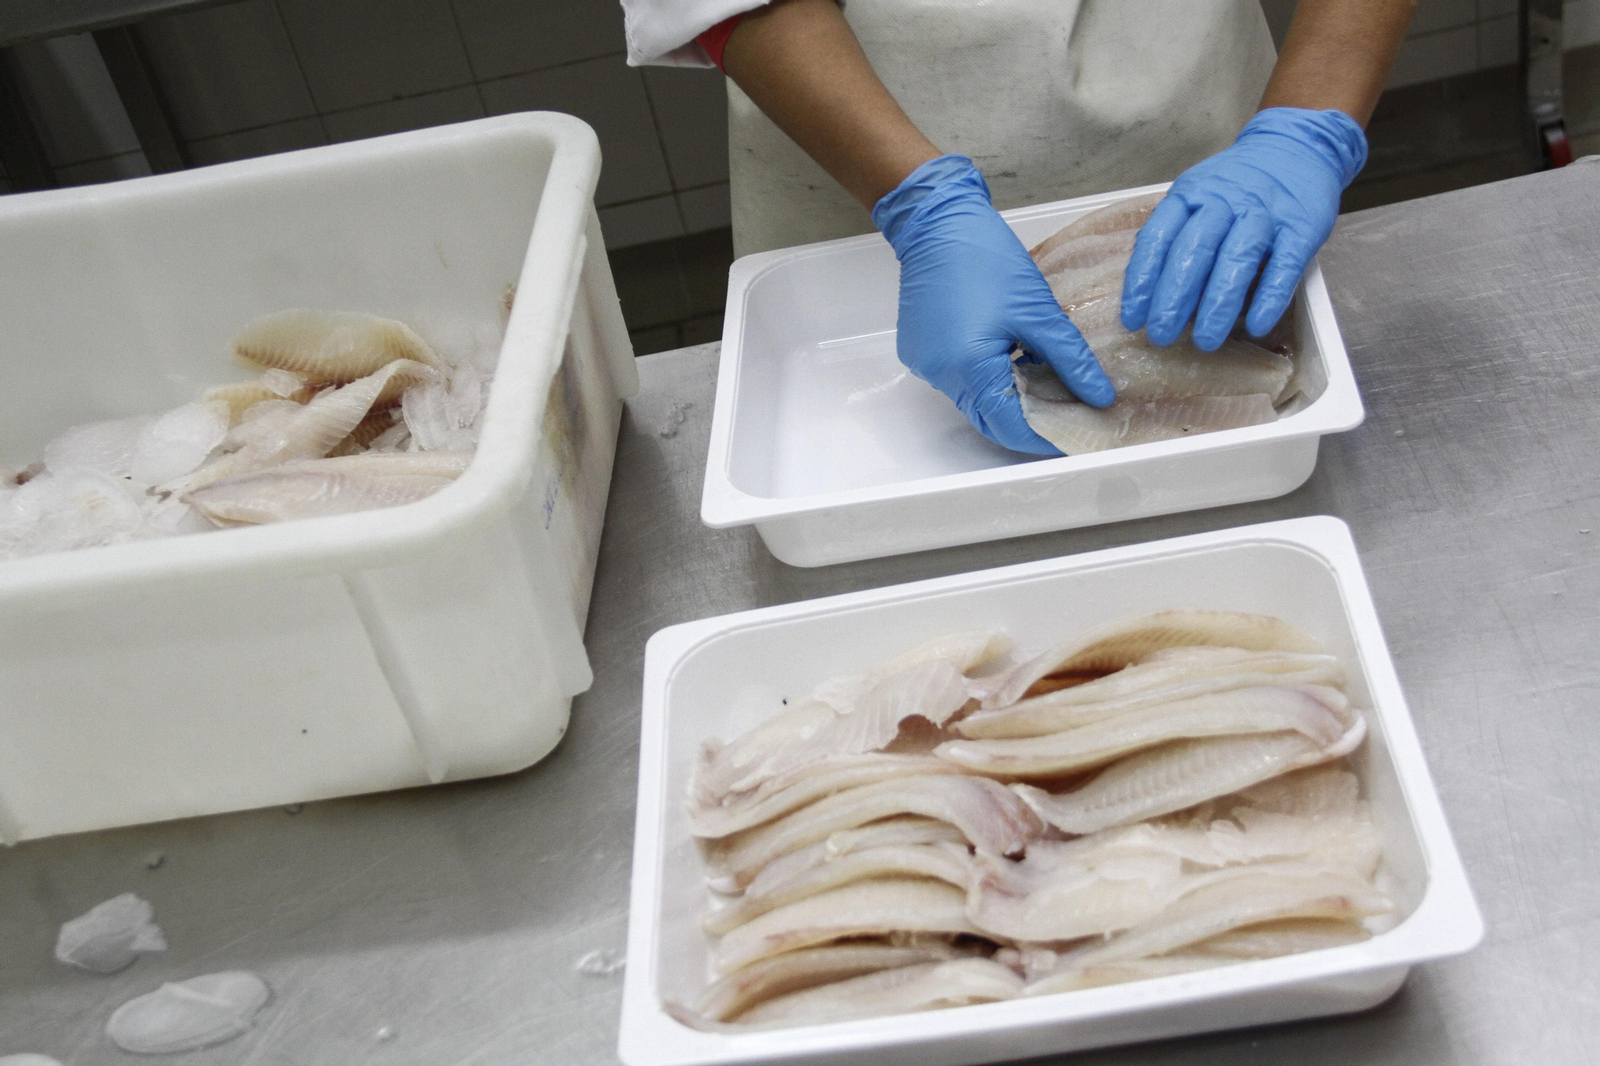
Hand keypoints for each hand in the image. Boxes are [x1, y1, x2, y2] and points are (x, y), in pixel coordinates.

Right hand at [873, 155, 1114, 454]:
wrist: (938, 223)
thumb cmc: (986, 257)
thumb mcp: (1039, 311)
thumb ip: (1071, 360)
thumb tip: (1098, 395)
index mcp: (969, 367)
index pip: (1010, 426)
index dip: (1045, 438)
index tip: (1074, 438)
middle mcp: (942, 374)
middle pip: (990, 419)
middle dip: (1028, 422)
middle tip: (1067, 414)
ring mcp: (927, 364)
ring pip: (975, 401)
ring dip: (1010, 399)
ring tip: (1046, 382)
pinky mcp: (922, 351)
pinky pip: (960, 380)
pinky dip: (989, 379)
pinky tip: (1013, 358)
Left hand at [1120, 108, 1367, 350]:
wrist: (1297, 147)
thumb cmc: (1237, 186)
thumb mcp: (1198, 197)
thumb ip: (1176, 235)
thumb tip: (1149, 294)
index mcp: (1191, 195)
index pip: (1159, 238)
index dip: (1143, 280)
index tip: (1133, 318)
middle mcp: (1226, 201)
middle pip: (1194, 250)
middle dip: (1174, 297)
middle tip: (1161, 335)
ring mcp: (1265, 214)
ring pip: (1237, 259)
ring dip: (1218, 304)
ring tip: (1205, 340)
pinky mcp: (1302, 228)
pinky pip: (1284, 265)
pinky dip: (1269, 296)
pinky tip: (1256, 325)